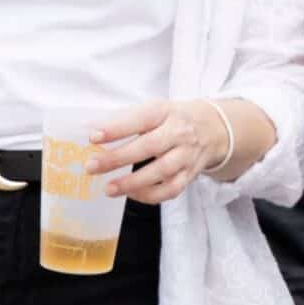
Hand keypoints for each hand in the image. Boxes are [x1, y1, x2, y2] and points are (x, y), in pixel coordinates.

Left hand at [89, 99, 230, 203]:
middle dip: (118, 158)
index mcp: (165, 112)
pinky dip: (150, 195)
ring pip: (162, 171)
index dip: (117, 129)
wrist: (213, 129)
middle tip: (91, 167)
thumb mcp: (154, 110)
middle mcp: (179, 133)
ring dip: (133, 182)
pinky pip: (172, 189)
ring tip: (108, 189)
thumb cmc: (171, 120)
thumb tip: (91, 130)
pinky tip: (132, 194)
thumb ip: (127, 120)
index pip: (141, 119)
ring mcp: (187, 155)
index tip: (93, 138)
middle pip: (150, 147)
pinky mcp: (190, 174)